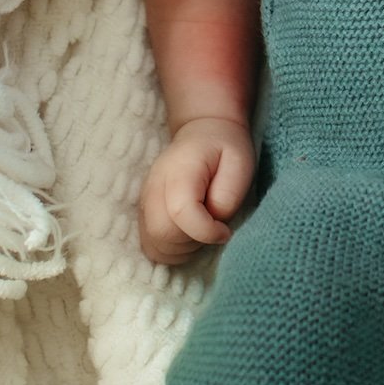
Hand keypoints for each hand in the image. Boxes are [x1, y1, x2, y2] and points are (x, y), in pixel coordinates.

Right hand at [139, 116, 257, 264]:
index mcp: (179, 170)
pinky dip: (172, 251)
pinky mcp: (144, 214)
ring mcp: (145, 200)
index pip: (180, 212)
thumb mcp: (240, 163)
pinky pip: (151, 246)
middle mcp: (154, 186)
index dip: (206, 231)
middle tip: (213, 230)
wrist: (203, 133)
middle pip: (161, 232)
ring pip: (154, 244)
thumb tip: (214, 222)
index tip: (225, 229)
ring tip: (202, 230)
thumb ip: (227, 195)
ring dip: (183, 249)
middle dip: (193, 241)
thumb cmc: (225, 148)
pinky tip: (190, 236)